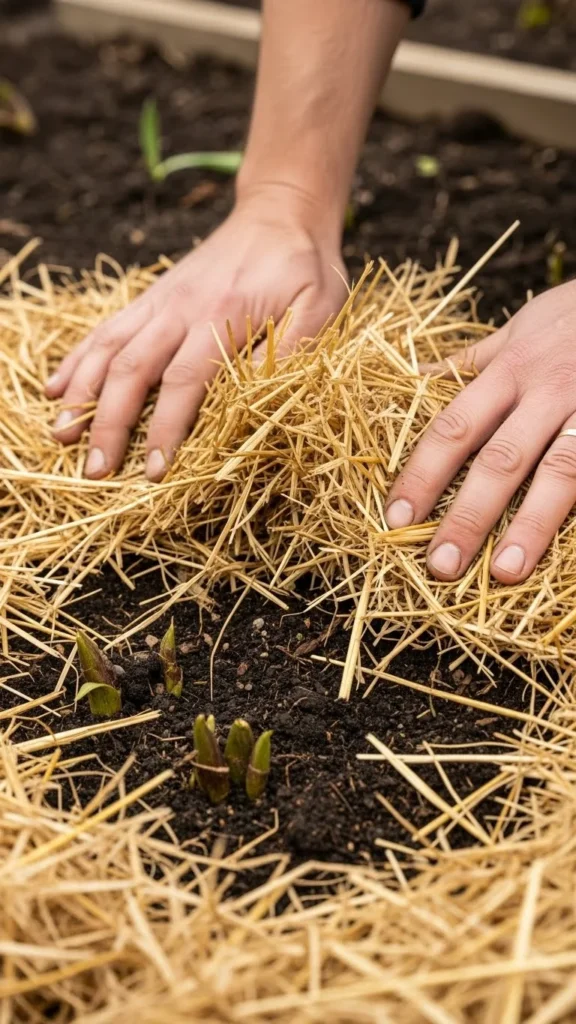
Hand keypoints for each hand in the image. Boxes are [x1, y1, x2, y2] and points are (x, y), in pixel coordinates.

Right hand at [46, 186, 347, 480]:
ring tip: (61, 435)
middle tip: (96, 470)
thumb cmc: (304, 266)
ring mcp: (160, 302)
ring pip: (109, 349)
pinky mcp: (152, 298)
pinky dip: (79, 360)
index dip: (165, 429)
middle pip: (133, 371)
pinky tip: (57, 388)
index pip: (184, 382)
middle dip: (110, 424)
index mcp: (223, 316)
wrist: (280, 211)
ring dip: (82, 394)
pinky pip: (107, 329)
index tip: (153, 470)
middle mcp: (181, 309)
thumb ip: (294, 348)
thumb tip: (261, 395)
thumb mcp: (320, 306)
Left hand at [385, 280, 575, 582]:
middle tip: (440, 565)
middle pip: (501, 459)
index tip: (396, 517)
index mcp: (512, 370)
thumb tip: (419, 375)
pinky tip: (566, 552)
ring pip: (559, 471)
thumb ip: (474, 360)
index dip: (422, 475)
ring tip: (505, 572)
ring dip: (530, 525)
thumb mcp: (521, 328)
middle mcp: (549, 392)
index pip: (455, 428)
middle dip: (468, 515)